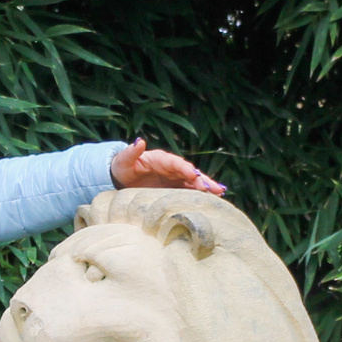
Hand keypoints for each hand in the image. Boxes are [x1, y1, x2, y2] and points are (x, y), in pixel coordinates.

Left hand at [110, 139, 225, 195]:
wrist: (122, 177)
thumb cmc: (123, 167)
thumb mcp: (124, 160)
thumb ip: (132, 152)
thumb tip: (140, 141)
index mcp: (161, 159)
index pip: (176, 163)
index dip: (185, 169)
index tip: (194, 175)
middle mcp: (171, 168)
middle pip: (190, 173)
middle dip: (202, 180)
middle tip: (214, 188)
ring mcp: (175, 179)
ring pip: (194, 183)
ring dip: (207, 188)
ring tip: (220, 194)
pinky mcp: (175, 189)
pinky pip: (190, 192)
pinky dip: (201, 195)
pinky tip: (213, 200)